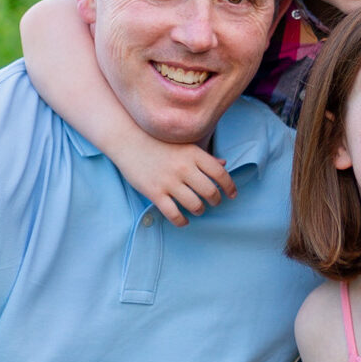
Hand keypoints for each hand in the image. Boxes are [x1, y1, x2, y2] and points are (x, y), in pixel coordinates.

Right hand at [120, 141, 235, 226]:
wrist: (128, 139)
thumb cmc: (158, 142)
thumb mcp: (183, 145)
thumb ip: (204, 156)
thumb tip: (224, 165)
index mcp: (193, 153)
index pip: (220, 173)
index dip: (230, 186)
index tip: (232, 194)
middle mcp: (184, 167)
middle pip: (209, 191)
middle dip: (215, 201)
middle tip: (214, 202)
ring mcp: (169, 181)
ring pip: (194, 205)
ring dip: (199, 210)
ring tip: (198, 209)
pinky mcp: (155, 192)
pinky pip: (173, 214)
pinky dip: (182, 221)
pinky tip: (183, 221)